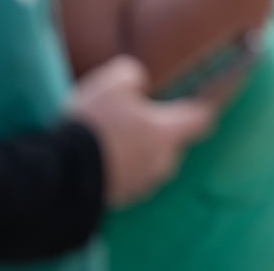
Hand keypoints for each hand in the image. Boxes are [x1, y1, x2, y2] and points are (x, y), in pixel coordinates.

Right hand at [69, 56, 214, 206]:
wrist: (60, 172)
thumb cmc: (94, 123)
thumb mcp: (114, 81)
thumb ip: (135, 75)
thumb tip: (140, 84)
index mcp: (169, 133)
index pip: (203, 117)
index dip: (209, 102)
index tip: (213, 91)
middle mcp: (163, 162)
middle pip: (173, 140)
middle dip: (160, 126)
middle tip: (138, 110)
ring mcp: (142, 184)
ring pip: (150, 158)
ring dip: (139, 145)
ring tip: (111, 131)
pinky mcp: (121, 197)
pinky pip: (130, 174)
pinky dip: (121, 162)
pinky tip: (99, 150)